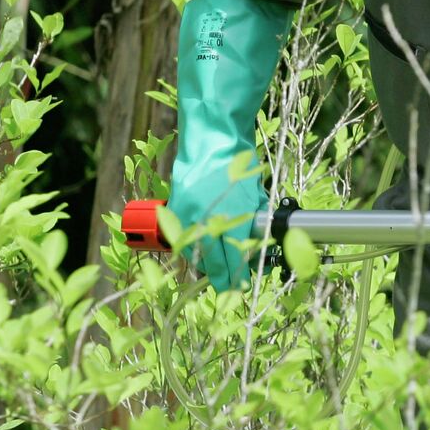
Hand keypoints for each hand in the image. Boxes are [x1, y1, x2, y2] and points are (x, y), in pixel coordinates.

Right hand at [171, 168, 266, 290]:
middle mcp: (207, 224)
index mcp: (231, 222)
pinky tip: (200, 244)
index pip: (233, 263)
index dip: (236, 280)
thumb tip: (254, 248)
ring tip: (216, 262)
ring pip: (194, 253)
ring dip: (205, 261)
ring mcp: (187, 218)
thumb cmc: (240, 166)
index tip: (239, 289)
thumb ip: (254, 226)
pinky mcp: (174, 211)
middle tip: (229, 283)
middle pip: (212, 264)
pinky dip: (191, 244)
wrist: (213, 140)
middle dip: (222, 276)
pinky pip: (181, 238)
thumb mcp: (255, 200)